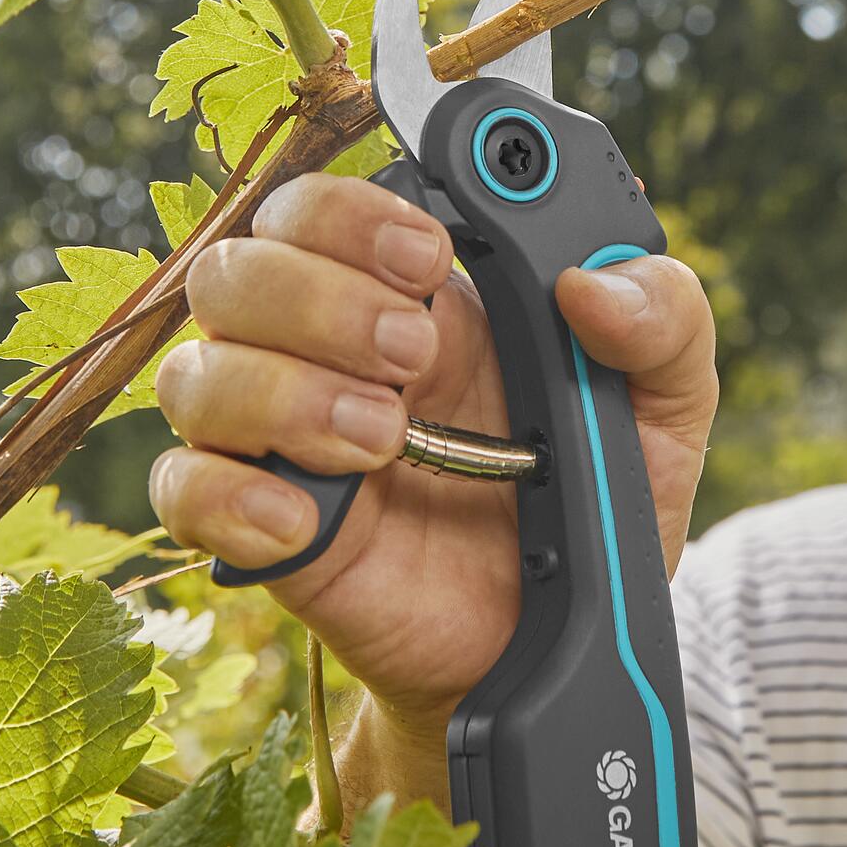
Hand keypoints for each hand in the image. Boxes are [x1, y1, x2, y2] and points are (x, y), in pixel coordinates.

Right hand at [150, 172, 717, 735]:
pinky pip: (180, 488)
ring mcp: (286, 439)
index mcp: (414, 295)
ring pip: (195, 371)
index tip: (428, 256)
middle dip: (318, 297)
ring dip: (280, 392)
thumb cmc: (595, 504)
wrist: (564, 642)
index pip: (321, 204)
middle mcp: (327, 350)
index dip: (352, 213)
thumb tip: (594, 285)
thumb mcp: (664, 407)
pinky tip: (303, 520)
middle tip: (415, 357)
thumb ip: (666, 319)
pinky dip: (227, 495)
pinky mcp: (265, 530)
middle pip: (236, 267)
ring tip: (384, 440)